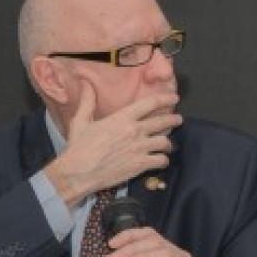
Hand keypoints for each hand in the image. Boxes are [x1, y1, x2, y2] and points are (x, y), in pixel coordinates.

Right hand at [46, 83, 181, 206]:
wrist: (78, 172)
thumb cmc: (78, 147)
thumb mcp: (81, 121)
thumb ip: (87, 102)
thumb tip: (86, 84)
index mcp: (122, 118)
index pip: (150, 104)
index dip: (165, 99)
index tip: (174, 98)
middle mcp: (135, 131)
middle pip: (163, 122)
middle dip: (174, 120)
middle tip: (178, 119)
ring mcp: (140, 148)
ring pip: (165, 142)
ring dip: (168, 143)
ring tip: (167, 144)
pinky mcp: (141, 164)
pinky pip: (161, 160)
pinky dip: (163, 160)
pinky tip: (161, 160)